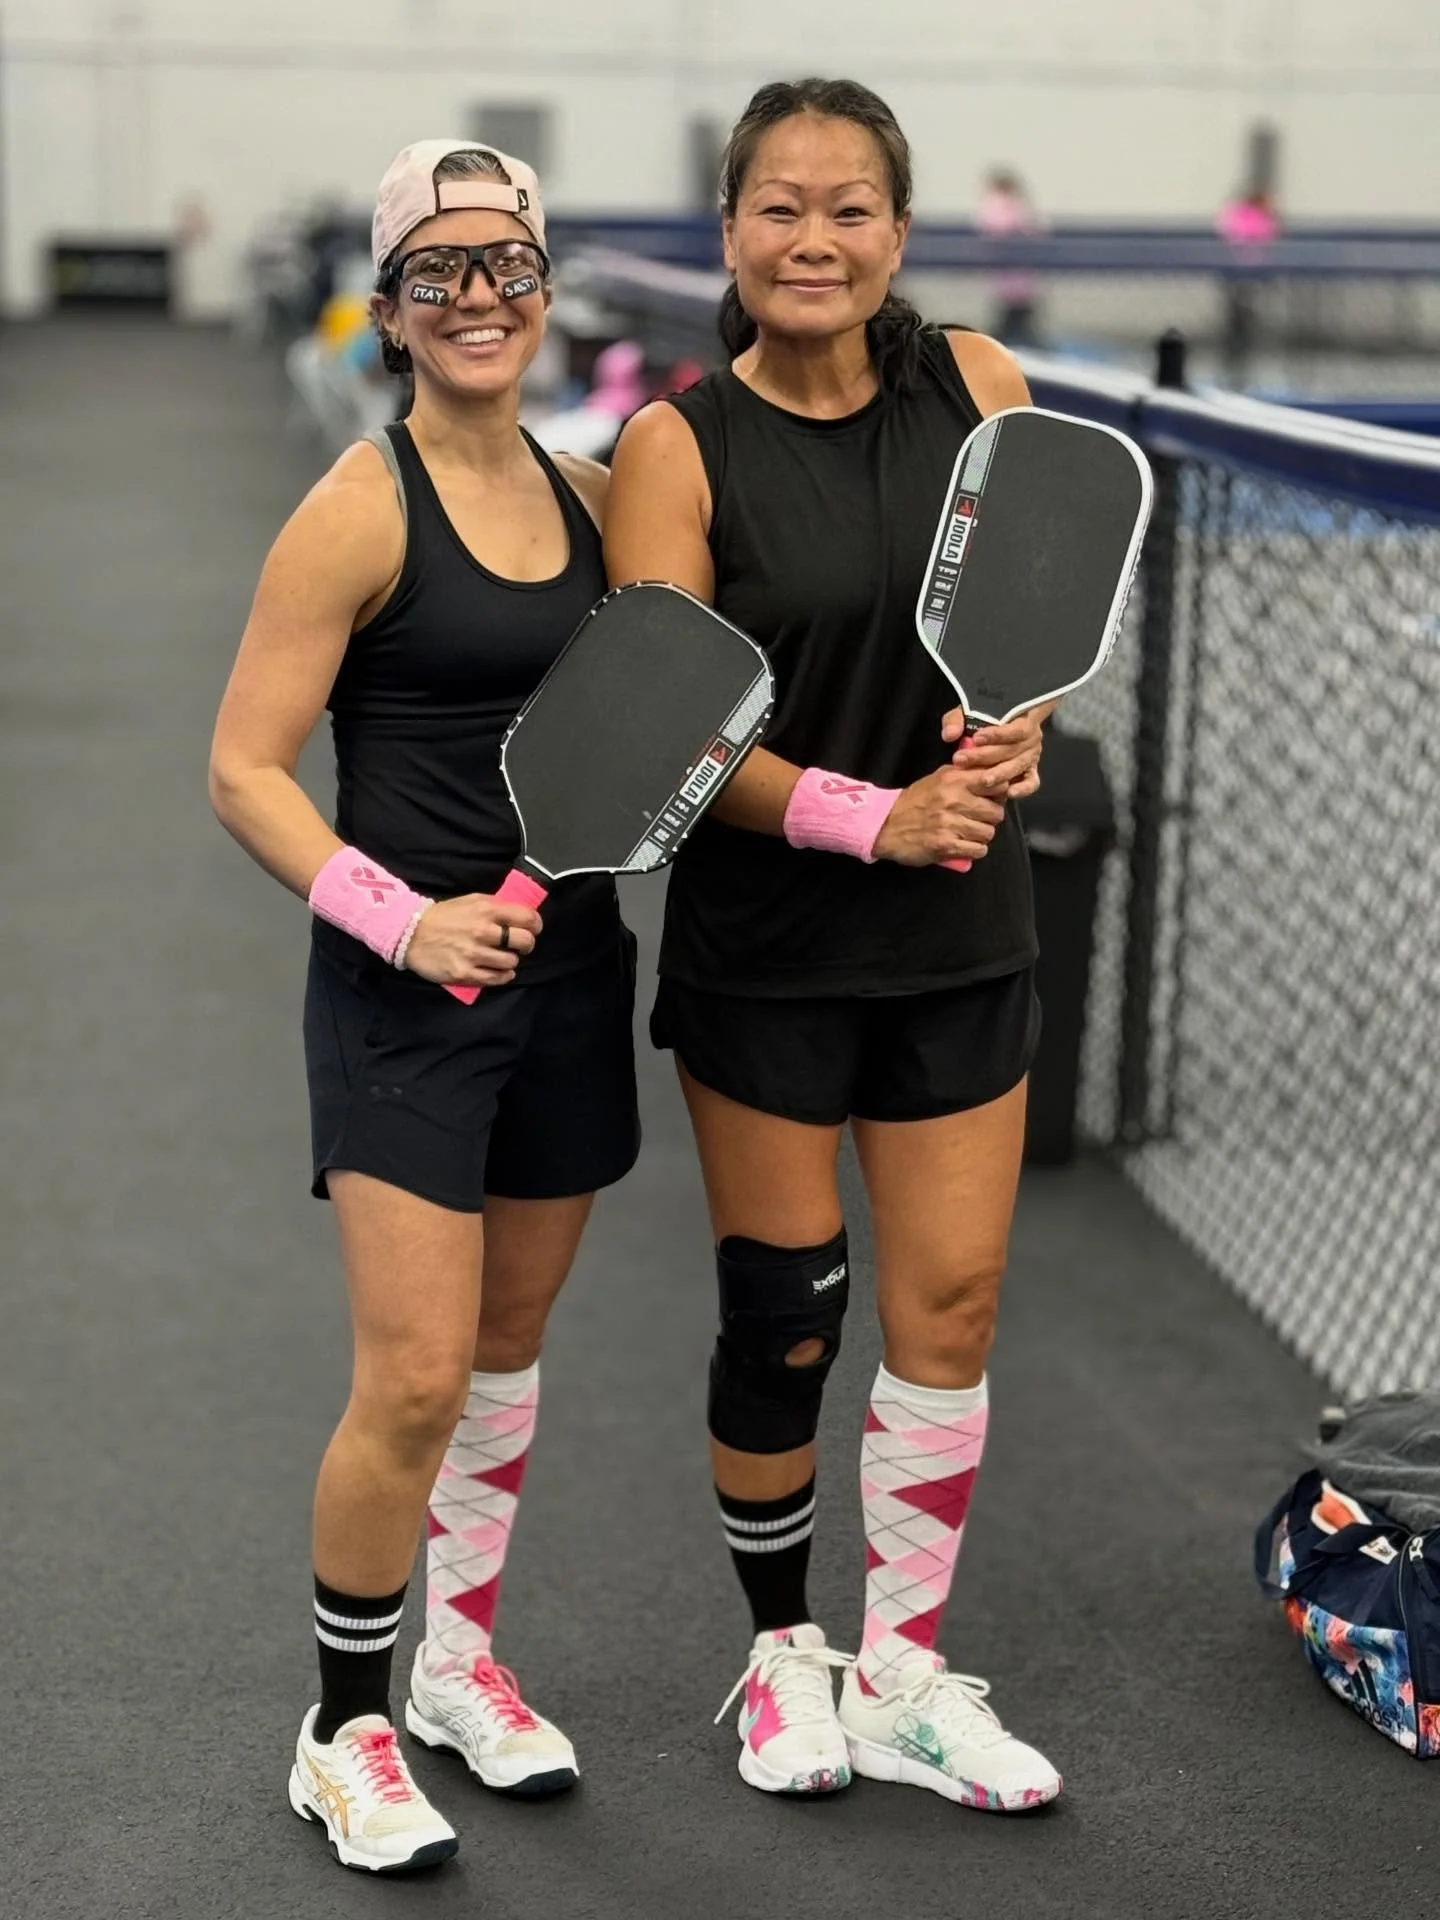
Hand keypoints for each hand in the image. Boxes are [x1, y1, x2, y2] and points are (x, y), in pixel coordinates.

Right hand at [401, 893, 541, 988]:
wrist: (411, 934)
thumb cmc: (445, 916)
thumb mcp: (471, 901)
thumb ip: (496, 906)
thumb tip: (522, 915)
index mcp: (486, 910)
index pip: (527, 918)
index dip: (536, 925)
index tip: (533, 929)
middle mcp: (482, 931)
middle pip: (524, 941)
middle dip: (527, 944)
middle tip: (521, 946)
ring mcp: (473, 954)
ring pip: (511, 962)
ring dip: (511, 961)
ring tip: (504, 958)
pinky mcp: (465, 973)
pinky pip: (496, 979)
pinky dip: (503, 976)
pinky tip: (500, 972)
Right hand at [872, 764, 1006, 866]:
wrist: (886, 825)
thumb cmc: (914, 802)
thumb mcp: (937, 778)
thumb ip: (962, 772)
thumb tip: (989, 769)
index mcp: (954, 781)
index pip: (994, 783)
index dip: (999, 792)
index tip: (992, 797)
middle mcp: (954, 800)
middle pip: (996, 812)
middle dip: (990, 818)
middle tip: (979, 819)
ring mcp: (950, 824)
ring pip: (988, 833)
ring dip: (981, 836)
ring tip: (969, 833)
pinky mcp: (946, 846)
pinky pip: (977, 850)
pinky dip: (974, 850)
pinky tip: (965, 846)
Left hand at [941, 701, 1054, 800]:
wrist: (1000, 727)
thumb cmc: (984, 720)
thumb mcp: (968, 713)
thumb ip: (956, 720)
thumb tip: (950, 735)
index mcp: (1022, 720)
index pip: (1014, 729)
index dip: (997, 734)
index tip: (975, 738)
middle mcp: (1030, 739)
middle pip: (1011, 749)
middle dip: (985, 756)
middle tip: (962, 760)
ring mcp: (1031, 756)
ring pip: (1017, 766)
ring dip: (1000, 774)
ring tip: (983, 781)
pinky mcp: (1031, 772)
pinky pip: (1031, 782)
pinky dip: (1023, 788)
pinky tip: (1009, 793)